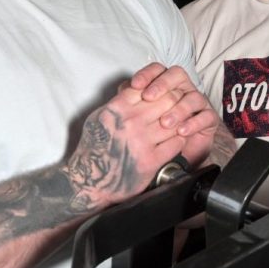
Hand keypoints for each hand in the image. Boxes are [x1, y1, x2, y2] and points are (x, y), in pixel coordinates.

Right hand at [68, 85, 187, 206]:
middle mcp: (130, 122)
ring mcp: (141, 142)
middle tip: (179, 106)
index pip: (149, 87)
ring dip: (179, 121)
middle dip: (176, 102)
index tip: (165, 93)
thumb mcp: (100, 117)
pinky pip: (176, 143)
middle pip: (167, 101)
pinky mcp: (150, 161)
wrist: (88, 180)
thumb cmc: (94, 147)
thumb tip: (139, 88)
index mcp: (117, 108)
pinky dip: (179, 139)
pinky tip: (175, 139)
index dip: (161, 88)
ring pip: (174, 121)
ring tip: (179, 123)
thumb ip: (120, 102)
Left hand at [129, 63, 219, 165]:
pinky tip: (182, 132)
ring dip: (178, 109)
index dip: (147, 74)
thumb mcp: (140, 115)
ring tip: (165, 123)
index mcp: (166, 82)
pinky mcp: (209, 118)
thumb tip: (123, 90)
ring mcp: (198, 102)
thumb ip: (132, 100)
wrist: (175, 154)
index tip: (134, 85)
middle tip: (148, 98)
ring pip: (193, 96)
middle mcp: (183, 88)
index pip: (158, 69)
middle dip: (162, 86)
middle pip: (177, 75)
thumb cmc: (155, 130)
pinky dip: (194, 123)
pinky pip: (206, 116)